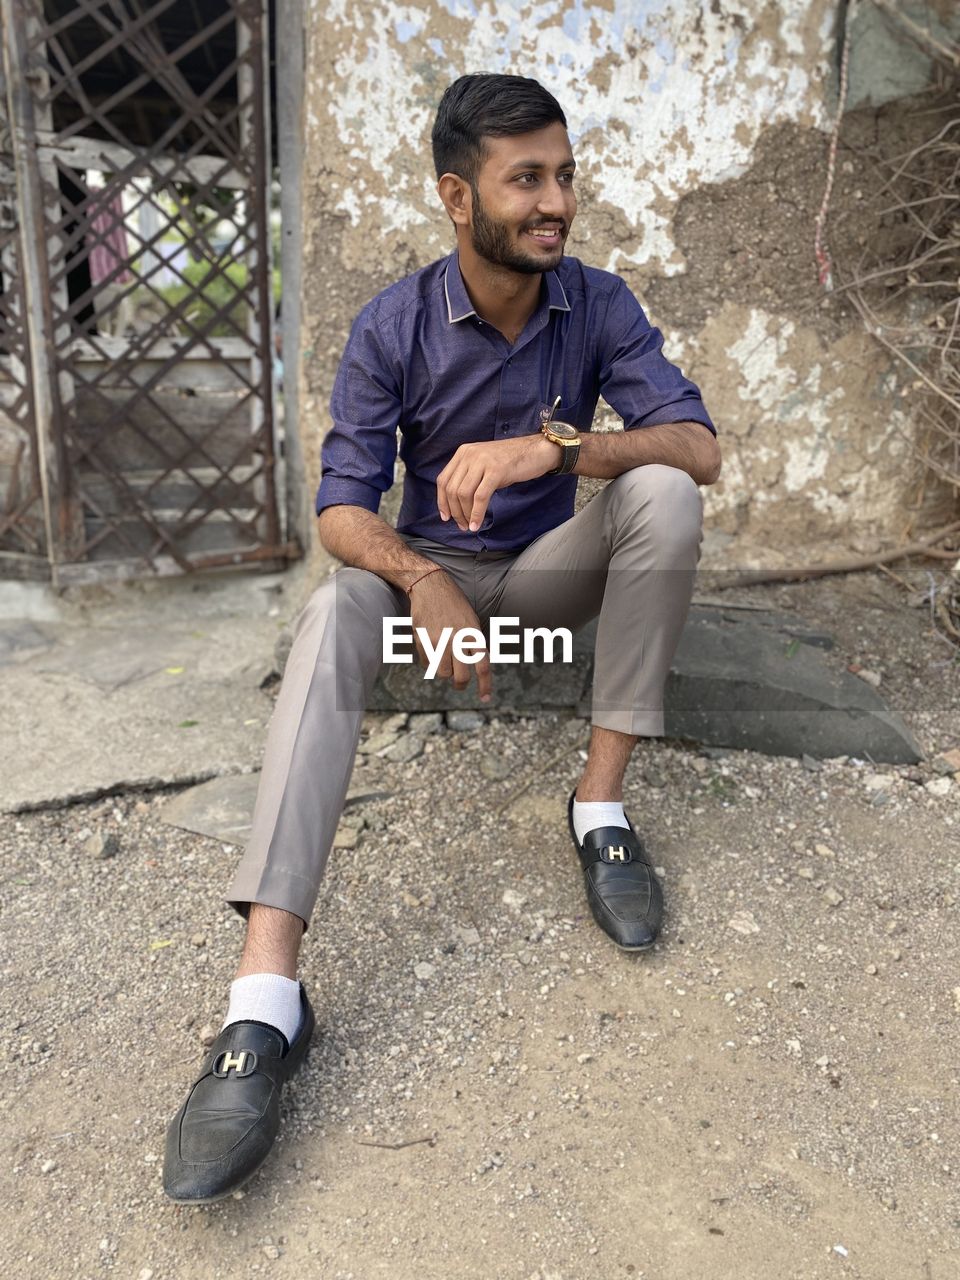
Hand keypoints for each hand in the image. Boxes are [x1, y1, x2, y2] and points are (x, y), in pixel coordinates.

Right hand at [408, 570, 491, 701]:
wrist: (430, 586)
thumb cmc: (454, 604)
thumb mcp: (471, 620)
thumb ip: (474, 642)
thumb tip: (478, 665)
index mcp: (473, 634)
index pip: (482, 666)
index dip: (485, 686)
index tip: (484, 699)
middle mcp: (456, 639)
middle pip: (461, 676)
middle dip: (461, 685)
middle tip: (460, 685)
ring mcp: (438, 641)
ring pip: (443, 673)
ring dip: (445, 672)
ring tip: (444, 662)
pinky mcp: (423, 640)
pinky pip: (427, 663)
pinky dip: (430, 662)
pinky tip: (431, 649)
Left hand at [437, 434, 558, 531]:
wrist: (537, 451)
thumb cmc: (511, 462)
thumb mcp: (483, 464)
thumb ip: (469, 477)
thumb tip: (457, 504)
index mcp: (463, 452)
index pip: (443, 480)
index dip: (442, 501)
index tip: (446, 517)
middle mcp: (469, 454)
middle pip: (452, 489)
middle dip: (455, 512)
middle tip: (462, 525)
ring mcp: (482, 461)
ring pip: (463, 494)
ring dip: (465, 514)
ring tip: (470, 526)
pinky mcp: (496, 470)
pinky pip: (480, 497)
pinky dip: (476, 513)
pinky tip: (477, 523)